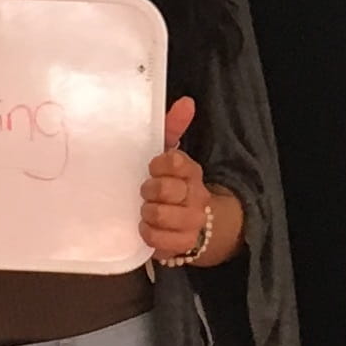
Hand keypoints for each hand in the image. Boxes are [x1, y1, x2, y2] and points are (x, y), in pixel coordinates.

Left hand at [142, 96, 244, 265]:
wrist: (198, 225)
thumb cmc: (174, 185)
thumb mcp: (172, 157)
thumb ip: (174, 128)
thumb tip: (186, 102)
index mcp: (191, 172)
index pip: (175, 161)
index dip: (159, 164)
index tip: (152, 166)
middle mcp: (195, 196)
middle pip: (167, 190)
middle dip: (150, 190)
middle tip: (147, 191)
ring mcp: (191, 222)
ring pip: (161, 215)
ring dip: (148, 213)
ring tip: (147, 210)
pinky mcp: (182, 244)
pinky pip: (159, 240)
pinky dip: (148, 233)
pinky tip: (147, 227)